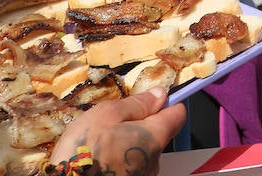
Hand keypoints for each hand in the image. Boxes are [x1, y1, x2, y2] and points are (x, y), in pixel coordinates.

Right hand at [50, 86, 184, 175]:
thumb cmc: (83, 151)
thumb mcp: (107, 114)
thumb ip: (138, 103)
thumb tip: (159, 94)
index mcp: (155, 137)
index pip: (178, 114)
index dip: (166, 102)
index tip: (152, 98)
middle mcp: (155, 160)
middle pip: (159, 133)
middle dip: (142, 123)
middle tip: (114, 122)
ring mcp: (144, 175)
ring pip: (144, 150)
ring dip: (129, 142)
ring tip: (102, 143)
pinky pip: (133, 165)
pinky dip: (121, 158)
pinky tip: (101, 158)